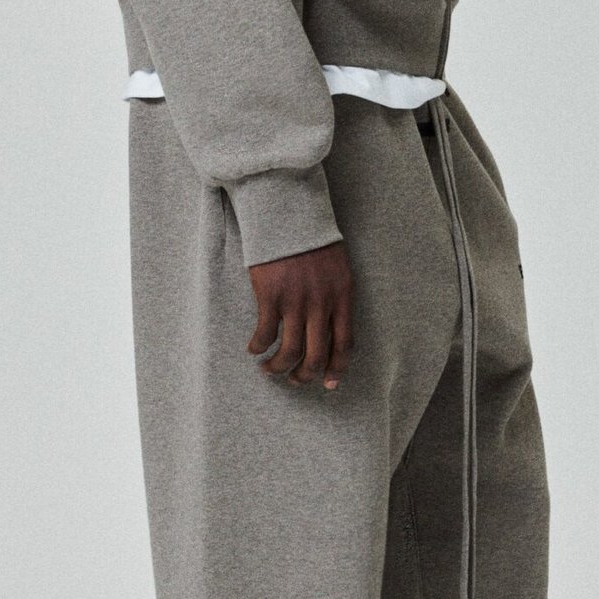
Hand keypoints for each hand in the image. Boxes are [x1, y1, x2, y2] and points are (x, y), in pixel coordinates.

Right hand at [247, 240, 353, 389]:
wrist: (290, 214)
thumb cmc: (314, 240)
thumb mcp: (339, 269)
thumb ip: (337, 298)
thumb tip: (330, 330)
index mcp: (343, 297)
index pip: (345, 344)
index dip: (337, 369)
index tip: (330, 384)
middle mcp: (322, 304)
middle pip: (316, 356)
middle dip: (305, 376)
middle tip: (295, 380)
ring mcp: (296, 302)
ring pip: (289, 352)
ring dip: (278, 368)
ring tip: (269, 369)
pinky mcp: (271, 296)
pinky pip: (265, 334)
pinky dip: (258, 347)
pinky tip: (254, 348)